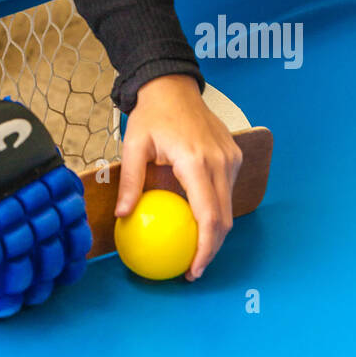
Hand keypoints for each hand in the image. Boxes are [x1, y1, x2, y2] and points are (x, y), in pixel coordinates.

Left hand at [115, 73, 242, 279]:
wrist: (173, 85)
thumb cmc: (152, 114)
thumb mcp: (134, 145)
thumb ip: (132, 181)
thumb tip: (122, 215)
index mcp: (196, 162)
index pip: (210, 218)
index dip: (205, 250)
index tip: (192, 270)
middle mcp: (220, 162)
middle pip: (224, 220)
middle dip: (211, 250)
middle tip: (191, 268)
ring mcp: (230, 158)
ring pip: (229, 207)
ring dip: (215, 232)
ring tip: (194, 249)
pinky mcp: (233, 155)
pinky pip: (227, 191)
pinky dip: (217, 210)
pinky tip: (198, 221)